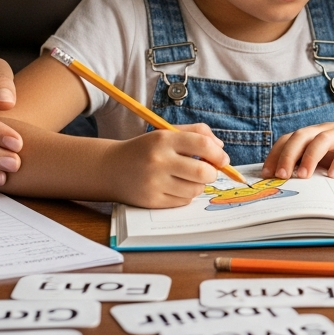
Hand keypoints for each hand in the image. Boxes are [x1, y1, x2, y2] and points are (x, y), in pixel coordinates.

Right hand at [103, 123, 230, 207]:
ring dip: (199, 185)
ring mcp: (154, 183)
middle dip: (212, 173)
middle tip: (209, 171)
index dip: (218, 154)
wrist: (110, 168)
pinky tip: (176, 187)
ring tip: (188, 178)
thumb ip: (196, 133)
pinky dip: (186, 195)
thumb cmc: (145, 149)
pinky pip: (183, 201)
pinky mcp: (152, 201)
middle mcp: (158, 161)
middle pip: (203, 172)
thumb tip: (221, 148)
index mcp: (163, 139)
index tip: (223, 159)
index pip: (202, 144)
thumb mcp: (166, 133)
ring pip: (195, 189)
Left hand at [262, 117, 333, 179]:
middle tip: (278, 176)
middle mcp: (329, 130)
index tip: (266, 173)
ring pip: (320, 138)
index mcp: (319, 133)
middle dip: (286, 155)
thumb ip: (317, 163)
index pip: (290, 138)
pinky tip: (333, 175)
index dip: (276, 153)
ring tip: (301, 176)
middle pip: (300, 135)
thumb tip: (289, 183)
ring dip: (308, 157)